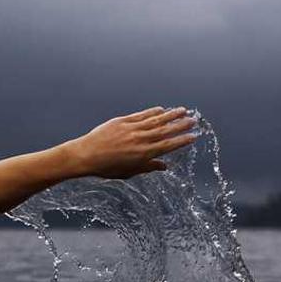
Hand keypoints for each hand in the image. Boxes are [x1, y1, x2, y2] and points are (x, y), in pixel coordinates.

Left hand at [63, 106, 198, 178]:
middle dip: (181, 125)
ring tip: (183, 110)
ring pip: (155, 120)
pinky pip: (141, 115)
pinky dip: (152, 112)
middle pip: (165, 130)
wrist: (85, 155)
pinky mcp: (122, 121)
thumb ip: (147, 168)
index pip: (168, 146)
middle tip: (194, 120)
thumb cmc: (106, 168)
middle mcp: (140, 140)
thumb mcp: (128, 172)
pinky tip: (161, 109)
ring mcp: (132, 129)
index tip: (193, 136)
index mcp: (143, 154)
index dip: (182, 140)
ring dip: (171, 115)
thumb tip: (164, 166)